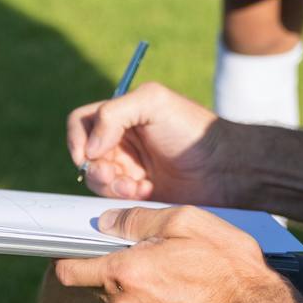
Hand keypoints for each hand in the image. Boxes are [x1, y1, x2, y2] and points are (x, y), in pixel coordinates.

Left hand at [52, 204, 283, 302]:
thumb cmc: (229, 267)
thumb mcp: (187, 223)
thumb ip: (138, 220)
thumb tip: (106, 222)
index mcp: (124, 273)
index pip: (69, 271)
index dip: (70, 260)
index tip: (77, 255)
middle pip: (99, 290)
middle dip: (118, 277)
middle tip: (155, 267)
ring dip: (136, 302)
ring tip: (176, 292)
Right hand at [67, 82, 234, 204]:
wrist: (224, 168)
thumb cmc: (193, 130)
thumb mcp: (153, 103)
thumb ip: (113, 113)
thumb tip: (89, 148)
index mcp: (122, 115)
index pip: (82, 122)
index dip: (78, 139)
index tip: (88, 155)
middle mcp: (122, 141)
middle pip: (85, 156)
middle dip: (96, 168)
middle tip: (114, 174)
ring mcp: (129, 168)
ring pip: (97, 180)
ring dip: (110, 185)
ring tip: (135, 186)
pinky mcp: (138, 193)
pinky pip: (114, 200)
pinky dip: (124, 197)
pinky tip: (146, 192)